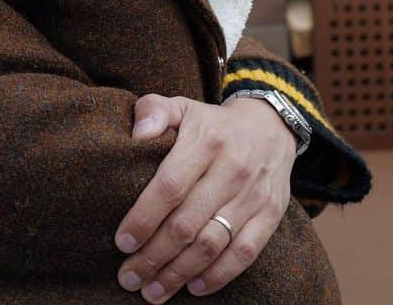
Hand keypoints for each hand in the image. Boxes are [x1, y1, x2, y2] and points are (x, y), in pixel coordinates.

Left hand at [114, 94, 295, 300]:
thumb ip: (153, 111)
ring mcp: (253, 195)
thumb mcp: (182, 106)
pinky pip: (244, 253)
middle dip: (154, 256)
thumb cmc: (212, 124)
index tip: (122, 242)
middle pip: (187, 223)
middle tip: (129, 276)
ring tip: (152, 291)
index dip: (144, 217)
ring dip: (179, 273)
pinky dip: (218, 275)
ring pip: (212, 244)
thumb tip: (135, 136)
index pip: (170, 185)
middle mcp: (231, 169)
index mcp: (205, 140)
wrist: (270, 127)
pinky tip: (193, 287)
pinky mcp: (270, 215)